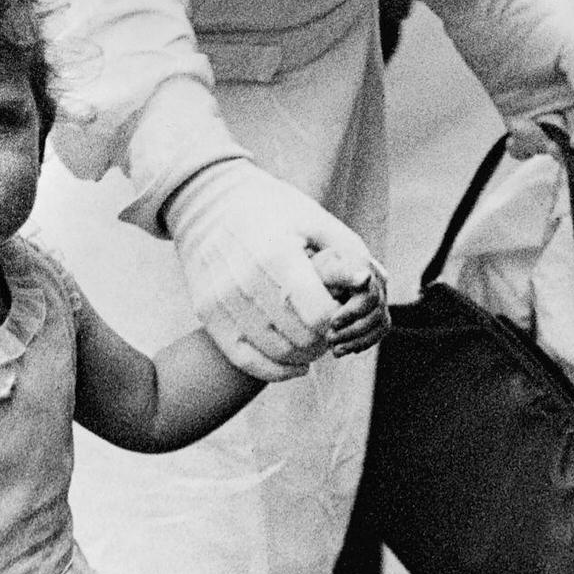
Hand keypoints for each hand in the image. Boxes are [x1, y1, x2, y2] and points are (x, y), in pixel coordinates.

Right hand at [163, 160, 379, 380]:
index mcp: (277, 255)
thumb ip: (345, 251)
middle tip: (331, 328)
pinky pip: (245, 359)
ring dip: (303, 356)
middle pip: (300, 338)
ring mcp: (222, 299)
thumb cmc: (271, 210)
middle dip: (323, 339)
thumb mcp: (312, 217)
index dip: (339, 321)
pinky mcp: (207, 313)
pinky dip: (275, 370)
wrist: (209, 203)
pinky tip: (296, 365)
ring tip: (314, 341)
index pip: (319, 315)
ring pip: (275, 352)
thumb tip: (366, 282)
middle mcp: (246, 280)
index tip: (342, 311)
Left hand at [307, 249, 390, 357]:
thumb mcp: (326, 271)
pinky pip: (380, 331)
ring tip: (335, 350)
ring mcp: (382, 297)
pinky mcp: (381, 312)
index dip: (352, 313)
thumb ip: (343, 275)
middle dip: (352, 330)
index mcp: (367, 268)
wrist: (323, 274)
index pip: (369, 296)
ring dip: (357, 340)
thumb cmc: (321, 271)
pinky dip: (363, 342)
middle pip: (376, 313)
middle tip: (329, 338)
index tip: (333, 322)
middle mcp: (379, 282)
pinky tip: (345, 348)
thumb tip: (365, 278)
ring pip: (380, 324)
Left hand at [506, 24, 573, 159]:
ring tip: (524, 125)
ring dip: (541, 145)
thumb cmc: (541, 27)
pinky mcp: (523, 120)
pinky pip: (529, 148)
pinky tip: (513, 134)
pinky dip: (522, 148)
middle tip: (552, 140)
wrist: (494, 20)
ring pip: (557, 149)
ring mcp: (550, 112)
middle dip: (571, 150)